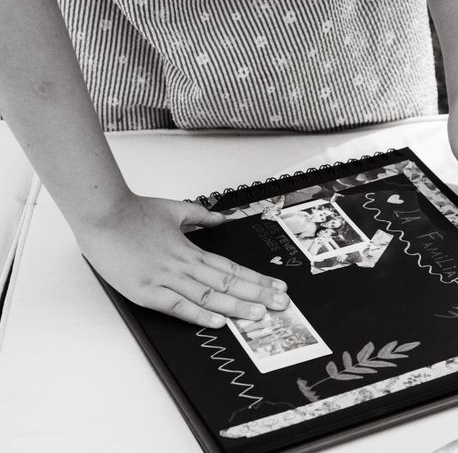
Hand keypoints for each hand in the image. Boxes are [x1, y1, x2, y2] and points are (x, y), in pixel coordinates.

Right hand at [74, 194, 288, 327]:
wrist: (102, 212)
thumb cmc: (132, 212)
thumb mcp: (173, 208)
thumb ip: (200, 215)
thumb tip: (221, 217)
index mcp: (190, 249)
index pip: (232, 268)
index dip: (257, 279)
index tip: (276, 287)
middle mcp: (184, 264)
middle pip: (228, 282)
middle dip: (258, 295)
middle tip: (282, 305)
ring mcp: (166, 278)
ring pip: (209, 294)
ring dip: (236, 307)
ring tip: (260, 316)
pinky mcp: (146, 290)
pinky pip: (177, 305)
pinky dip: (199, 313)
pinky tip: (218, 321)